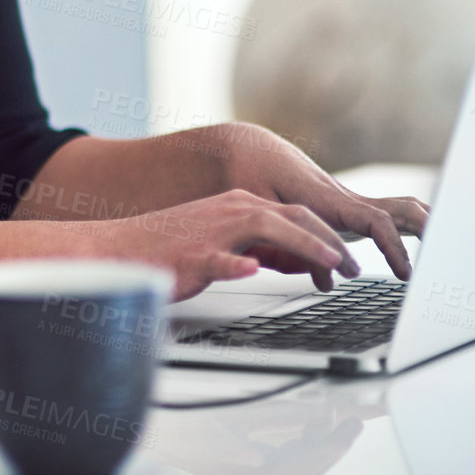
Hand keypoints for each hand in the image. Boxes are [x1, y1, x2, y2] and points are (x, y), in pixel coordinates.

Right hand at [99, 188, 365, 301]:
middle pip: (292, 216)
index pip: (297, 214)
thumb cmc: (172, 249)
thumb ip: (261, 248)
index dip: (329, 235)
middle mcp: (230, 211)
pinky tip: (250, 269)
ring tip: (329, 266)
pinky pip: (218, 258)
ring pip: (264, 228)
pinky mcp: (191, 255)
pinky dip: (236, 262)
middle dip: (329, 241)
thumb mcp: (225, 244)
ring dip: (302, 245)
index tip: (350, 260)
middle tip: (354, 268)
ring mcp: (211, 232)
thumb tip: (298, 262)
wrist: (121, 248)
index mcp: (239, 206)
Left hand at [215, 124, 429, 281]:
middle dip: (428, 232)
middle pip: (401, 209)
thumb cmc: (252, 176)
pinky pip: (385, 214)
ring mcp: (349, 201)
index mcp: (329, 199)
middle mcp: (346, 198)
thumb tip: (326, 283)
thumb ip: (291, 248)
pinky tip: (422, 247)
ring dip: (424, 228)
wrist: (248, 150)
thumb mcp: (261, 212)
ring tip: (446, 258)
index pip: (376, 221)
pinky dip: (407, 228)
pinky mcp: (346, 207)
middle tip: (444, 264)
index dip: (394, 247)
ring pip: (398, 209)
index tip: (405, 273)